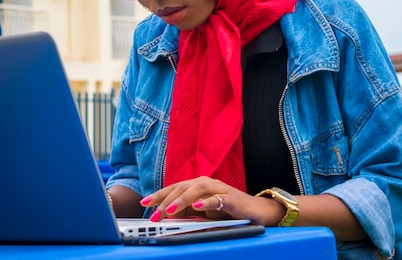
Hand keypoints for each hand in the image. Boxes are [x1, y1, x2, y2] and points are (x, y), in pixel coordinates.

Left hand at [139, 176, 286, 225]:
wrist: (257, 211)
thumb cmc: (229, 211)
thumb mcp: (203, 214)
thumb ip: (187, 213)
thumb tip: (167, 218)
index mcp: (197, 185)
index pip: (174, 188)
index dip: (159, 195)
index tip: (144, 203)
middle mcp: (206, 183)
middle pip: (182, 188)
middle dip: (166, 201)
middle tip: (153, 214)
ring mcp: (219, 189)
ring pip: (197, 190)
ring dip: (182, 200)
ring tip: (169, 210)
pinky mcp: (232, 198)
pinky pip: (218, 199)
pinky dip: (207, 202)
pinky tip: (198, 207)